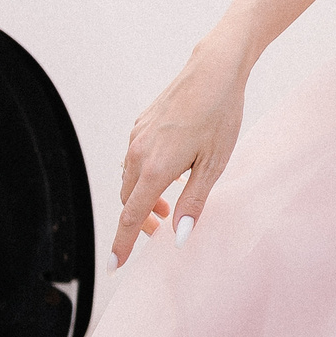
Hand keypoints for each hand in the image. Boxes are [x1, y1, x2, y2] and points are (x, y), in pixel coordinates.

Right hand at [112, 38, 249, 266]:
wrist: (213, 70)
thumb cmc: (220, 116)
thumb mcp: (214, 164)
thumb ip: (193, 202)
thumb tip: (177, 237)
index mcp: (154, 168)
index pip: (131, 216)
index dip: (123, 244)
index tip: (115, 266)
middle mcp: (137, 153)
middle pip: (128, 201)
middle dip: (140, 221)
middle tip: (162, 232)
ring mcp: (136, 136)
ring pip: (130, 179)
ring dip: (143, 198)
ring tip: (168, 204)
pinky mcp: (141, 124)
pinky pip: (135, 159)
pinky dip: (145, 175)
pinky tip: (171, 170)